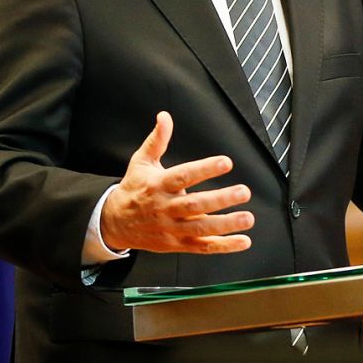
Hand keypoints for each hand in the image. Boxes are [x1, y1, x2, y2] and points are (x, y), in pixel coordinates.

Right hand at [100, 111, 253, 253]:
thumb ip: (157, 140)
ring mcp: (172, 228)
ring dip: (226, 224)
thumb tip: (164, 117)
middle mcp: (166, 208)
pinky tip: (243, 241)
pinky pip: (202, 246)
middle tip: (244, 192)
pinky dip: (224, 246)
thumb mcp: (141, 162)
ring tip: (247, 218)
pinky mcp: (177, 244)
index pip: (183, 176)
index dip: (204, 169)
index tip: (225, 162)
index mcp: (158, 185)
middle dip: (221, 199)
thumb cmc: (133, 189)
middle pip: (195, 204)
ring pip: (201, 228)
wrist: (114, 223)